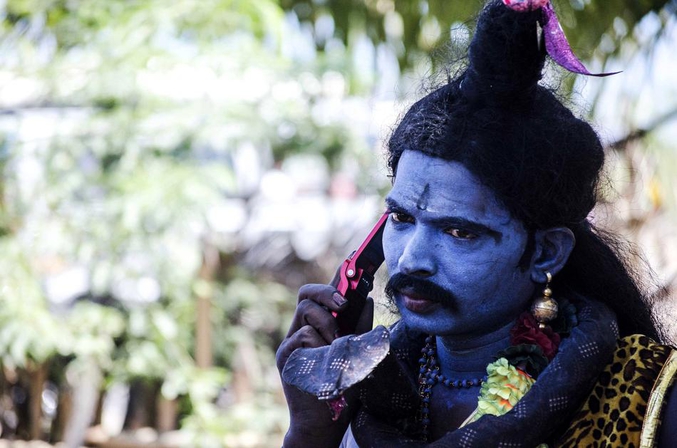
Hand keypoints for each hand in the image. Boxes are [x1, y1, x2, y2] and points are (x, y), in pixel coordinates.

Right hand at [276, 283, 373, 447]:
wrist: (325, 422)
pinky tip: (324, 359)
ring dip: (327, 322)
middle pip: (306, 293)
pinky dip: (319, 344)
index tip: (353, 258)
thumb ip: (361, 326)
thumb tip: (367, 298)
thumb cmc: (342, 388)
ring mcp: (292, 342)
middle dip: (327, 290)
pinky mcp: (285, 356)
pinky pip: (302, 336)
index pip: (326, 294)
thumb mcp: (358, 352)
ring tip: (337, 342)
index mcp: (321, 325)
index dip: (337, 275)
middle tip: (343, 303)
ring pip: (304, 310)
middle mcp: (303, 329)